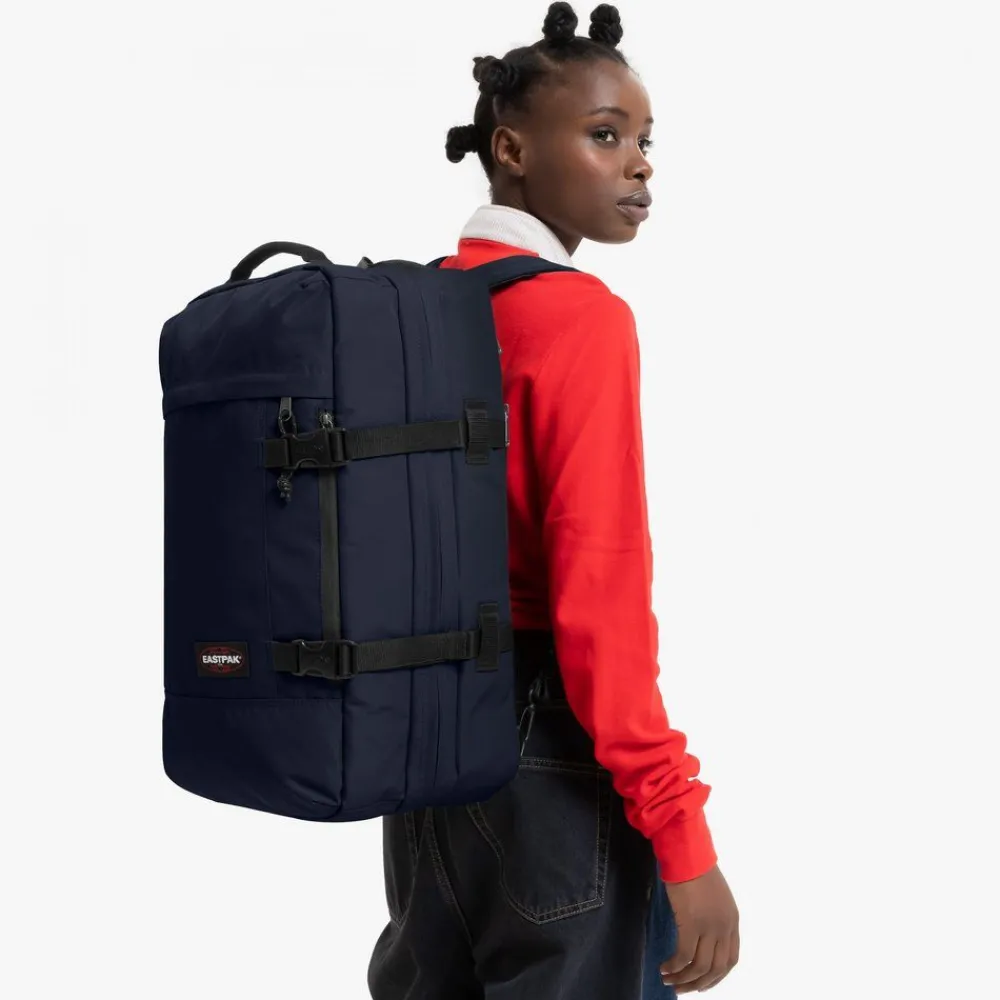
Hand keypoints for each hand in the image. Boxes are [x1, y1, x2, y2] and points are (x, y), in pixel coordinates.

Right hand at [659, 864, 738, 992]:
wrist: (687, 853)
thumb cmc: (696, 868)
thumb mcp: (714, 897)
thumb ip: (713, 917)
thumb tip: (701, 936)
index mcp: (733, 921)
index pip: (730, 960)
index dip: (717, 977)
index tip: (701, 983)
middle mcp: (725, 927)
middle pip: (716, 969)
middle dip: (698, 984)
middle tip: (681, 988)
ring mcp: (709, 927)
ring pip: (699, 967)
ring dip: (683, 979)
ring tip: (669, 981)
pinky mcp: (691, 924)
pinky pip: (683, 955)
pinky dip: (674, 966)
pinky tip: (664, 967)